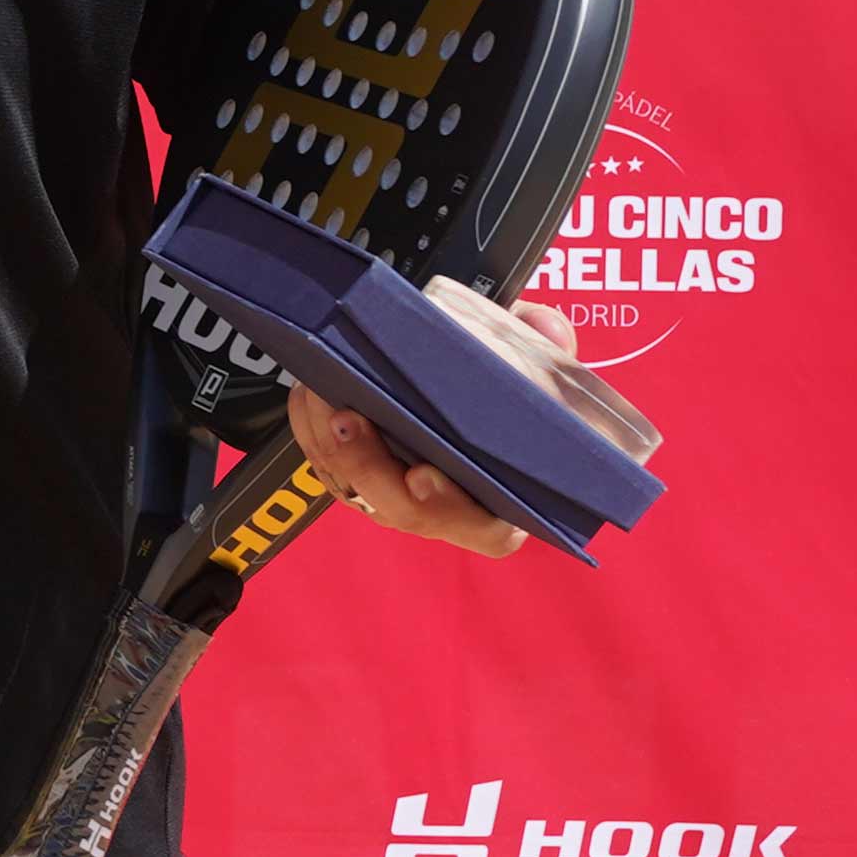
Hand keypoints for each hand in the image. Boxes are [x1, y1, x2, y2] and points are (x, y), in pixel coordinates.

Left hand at [281, 287, 571, 561]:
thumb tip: (542, 326)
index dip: (451, 506)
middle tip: (350, 420)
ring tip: (320, 396)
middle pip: (405, 512)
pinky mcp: (359, 477)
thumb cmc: (513, 399)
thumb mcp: (546, 374)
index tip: (422, 473)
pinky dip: (312, 431)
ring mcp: (400, 498)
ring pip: (357, 490)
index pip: (486, 529)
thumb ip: (547, 351)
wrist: (473, 389)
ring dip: (332, 446)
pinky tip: (309, 394)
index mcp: (507, 503)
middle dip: (370, 467)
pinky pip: (327, 466)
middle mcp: (449, 510)